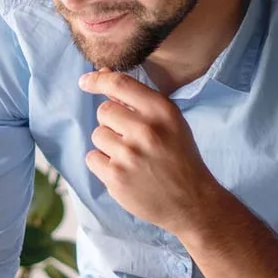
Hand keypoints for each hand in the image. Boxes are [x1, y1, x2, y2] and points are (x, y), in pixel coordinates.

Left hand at [78, 69, 222, 235]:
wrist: (192, 202)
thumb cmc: (180, 158)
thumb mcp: (171, 123)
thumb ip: (139, 102)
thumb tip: (103, 75)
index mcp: (162, 111)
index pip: (120, 84)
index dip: (98, 79)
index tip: (85, 81)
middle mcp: (146, 130)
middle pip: (104, 111)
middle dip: (112, 123)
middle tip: (132, 140)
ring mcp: (129, 155)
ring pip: (98, 135)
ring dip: (108, 145)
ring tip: (131, 158)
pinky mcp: (116, 177)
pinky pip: (92, 158)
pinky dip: (103, 164)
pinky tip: (124, 171)